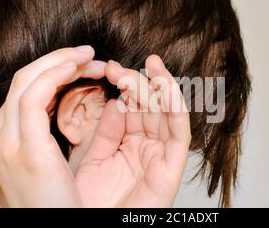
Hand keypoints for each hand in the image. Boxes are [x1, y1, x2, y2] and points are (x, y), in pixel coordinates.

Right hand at [0, 46, 105, 206]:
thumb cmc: (56, 199)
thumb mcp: (50, 159)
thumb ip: (52, 129)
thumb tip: (73, 101)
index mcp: (6, 133)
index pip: (27, 87)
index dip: (56, 69)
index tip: (85, 64)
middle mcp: (0, 132)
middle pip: (26, 78)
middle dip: (61, 60)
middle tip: (92, 55)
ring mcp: (7, 139)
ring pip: (28, 80)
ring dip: (62, 62)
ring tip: (91, 58)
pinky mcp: (25, 146)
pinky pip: (34, 97)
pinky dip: (54, 75)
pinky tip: (76, 67)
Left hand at [75, 55, 191, 206]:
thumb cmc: (88, 203)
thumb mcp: (94, 157)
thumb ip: (106, 130)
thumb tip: (116, 101)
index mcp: (130, 146)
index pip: (134, 109)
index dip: (124, 86)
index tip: (107, 68)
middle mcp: (148, 149)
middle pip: (151, 108)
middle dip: (137, 83)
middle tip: (118, 68)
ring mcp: (161, 157)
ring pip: (168, 114)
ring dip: (159, 87)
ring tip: (148, 66)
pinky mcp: (172, 169)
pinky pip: (180, 134)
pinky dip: (176, 108)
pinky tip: (164, 86)